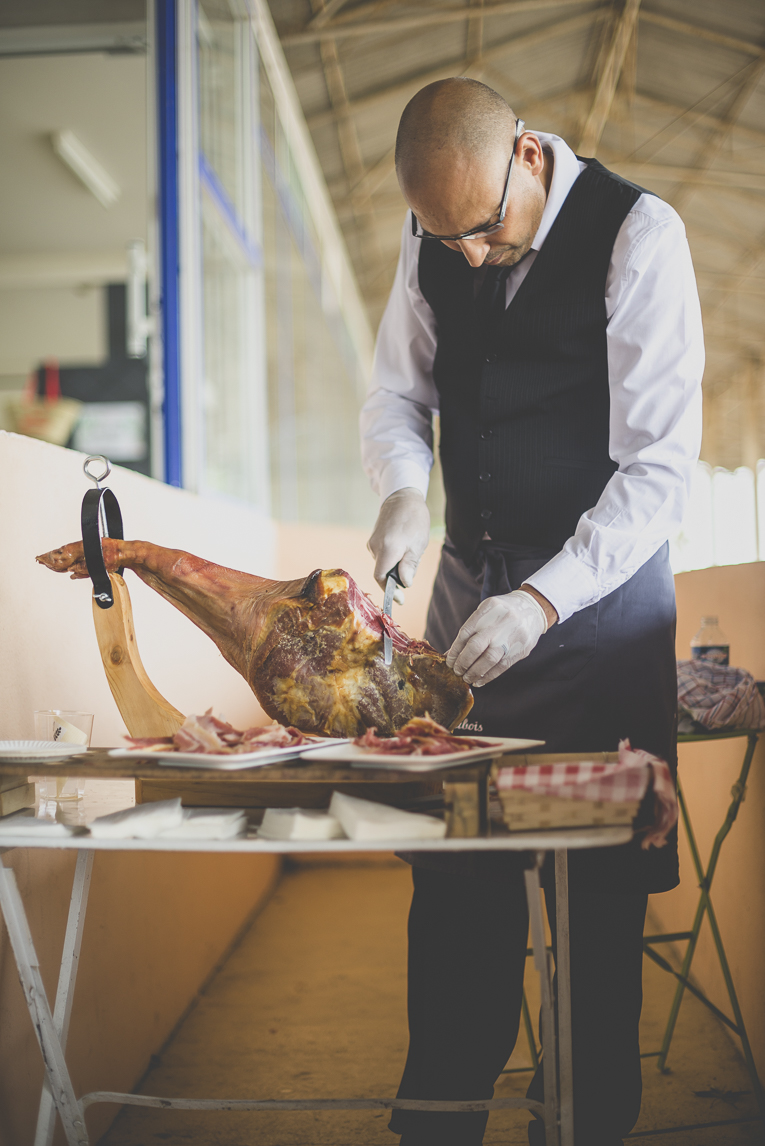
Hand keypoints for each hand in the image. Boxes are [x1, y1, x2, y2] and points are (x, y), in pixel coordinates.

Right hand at [367, 488, 429, 602]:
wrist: (402, 497)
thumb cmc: (414, 520)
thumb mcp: (417, 545)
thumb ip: (409, 566)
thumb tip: (404, 583)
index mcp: (387, 549)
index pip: (381, 577)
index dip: (389, 590)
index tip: (400, 598)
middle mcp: (375, 547)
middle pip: (383, 572)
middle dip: (397, 576)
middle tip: (412, 567)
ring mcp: (372, 543)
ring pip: (384, 563)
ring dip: (396, 565)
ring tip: (410, 550)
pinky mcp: (373, 539)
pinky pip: (382, 555)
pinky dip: (392, 557)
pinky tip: (403, 545)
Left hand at [446, 589, 548, 686]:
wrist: (533, 609)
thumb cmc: (502, 612)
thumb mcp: (486, 612)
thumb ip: (471, 630)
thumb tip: (452, 654)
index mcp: (488, 609)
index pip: (466, 633)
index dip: (455, 650)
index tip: (450, 661)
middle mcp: (500, 622)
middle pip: (476, 646)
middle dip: (463, 662)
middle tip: (456, 671)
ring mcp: (511, 636)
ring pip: (489, 659)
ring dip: (475, 672)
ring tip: (467, 678)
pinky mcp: (521, 649)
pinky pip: (502, 666)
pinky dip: (488, 676)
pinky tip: (480, 681)